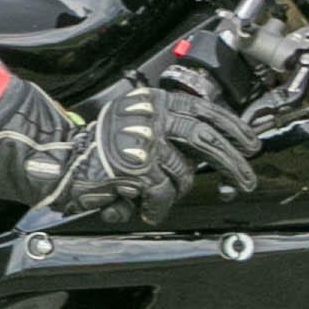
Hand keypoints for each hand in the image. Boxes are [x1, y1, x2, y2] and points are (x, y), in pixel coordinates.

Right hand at [0, 78, 260, 222]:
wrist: (57, 161)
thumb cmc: (97, 148)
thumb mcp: (135, 123)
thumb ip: (168, 128)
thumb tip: (214, 143)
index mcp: (154, 102)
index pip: (205, 110)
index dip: (233, 127)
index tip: (251, 142)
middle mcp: (151, 117)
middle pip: (206, 140)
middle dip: (232, 163)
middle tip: (247, 178)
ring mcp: (144, 143)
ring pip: (182, 176)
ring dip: (171, 193)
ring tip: (151, 196)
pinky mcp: (136, 170)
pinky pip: (161, 195)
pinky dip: (154, 206)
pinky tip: (141, 206)